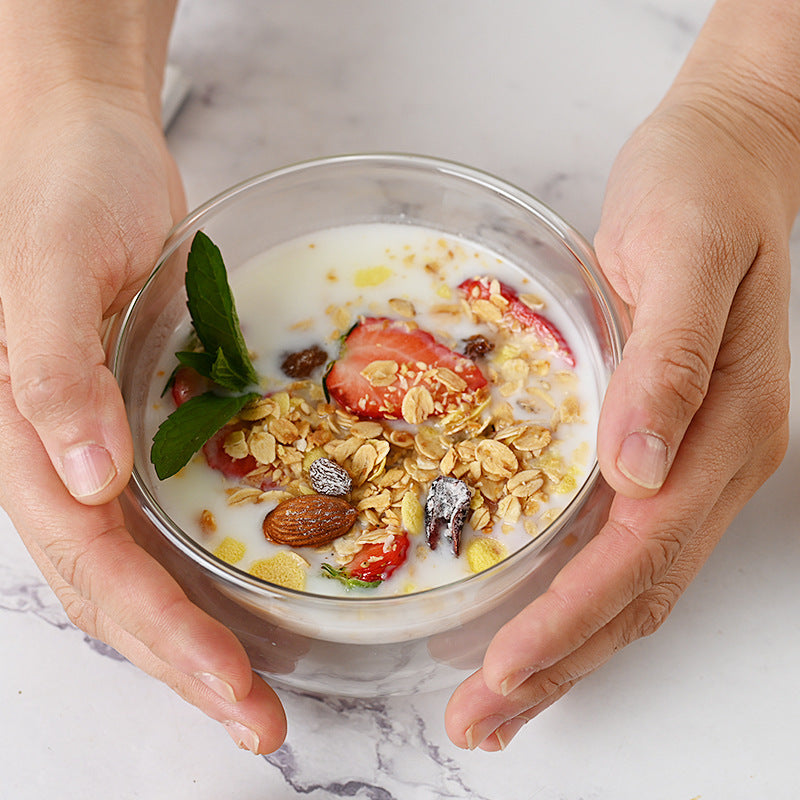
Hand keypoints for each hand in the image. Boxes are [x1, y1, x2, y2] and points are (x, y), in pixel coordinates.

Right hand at [0, 86, 285, 752]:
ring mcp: (100, 449)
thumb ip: (51, 371)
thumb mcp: (53, 272)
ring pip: (141, 569)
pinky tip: (244, 594)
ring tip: (257, 691)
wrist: (86, 149)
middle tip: (261, 724)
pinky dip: (200, 567)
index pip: (96, 570)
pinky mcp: (140, 424)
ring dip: (196, 634)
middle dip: (189, 665)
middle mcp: (61, 463)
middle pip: (119, 592)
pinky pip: (165, 515)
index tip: (235, 694)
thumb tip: (79, 479)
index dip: (164, 638)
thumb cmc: (61, 197)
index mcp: (27, 444)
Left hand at [445, 76, 797, 749]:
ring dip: (564, 646)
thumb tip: (640, 470)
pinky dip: (574, 593)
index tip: (504, 670)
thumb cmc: (704, 191)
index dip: (569, 619)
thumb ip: (671, 366)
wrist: (729, 156)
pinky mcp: (658, 439)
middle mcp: (710, 461)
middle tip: (483, 722)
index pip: (638, 553)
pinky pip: (620, 539)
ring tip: (498, 699)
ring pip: (628, 580)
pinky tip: (533, 614)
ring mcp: (689, 457)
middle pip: (633, 592)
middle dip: (556, 665)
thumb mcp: (683, 255)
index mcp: (722, 428)